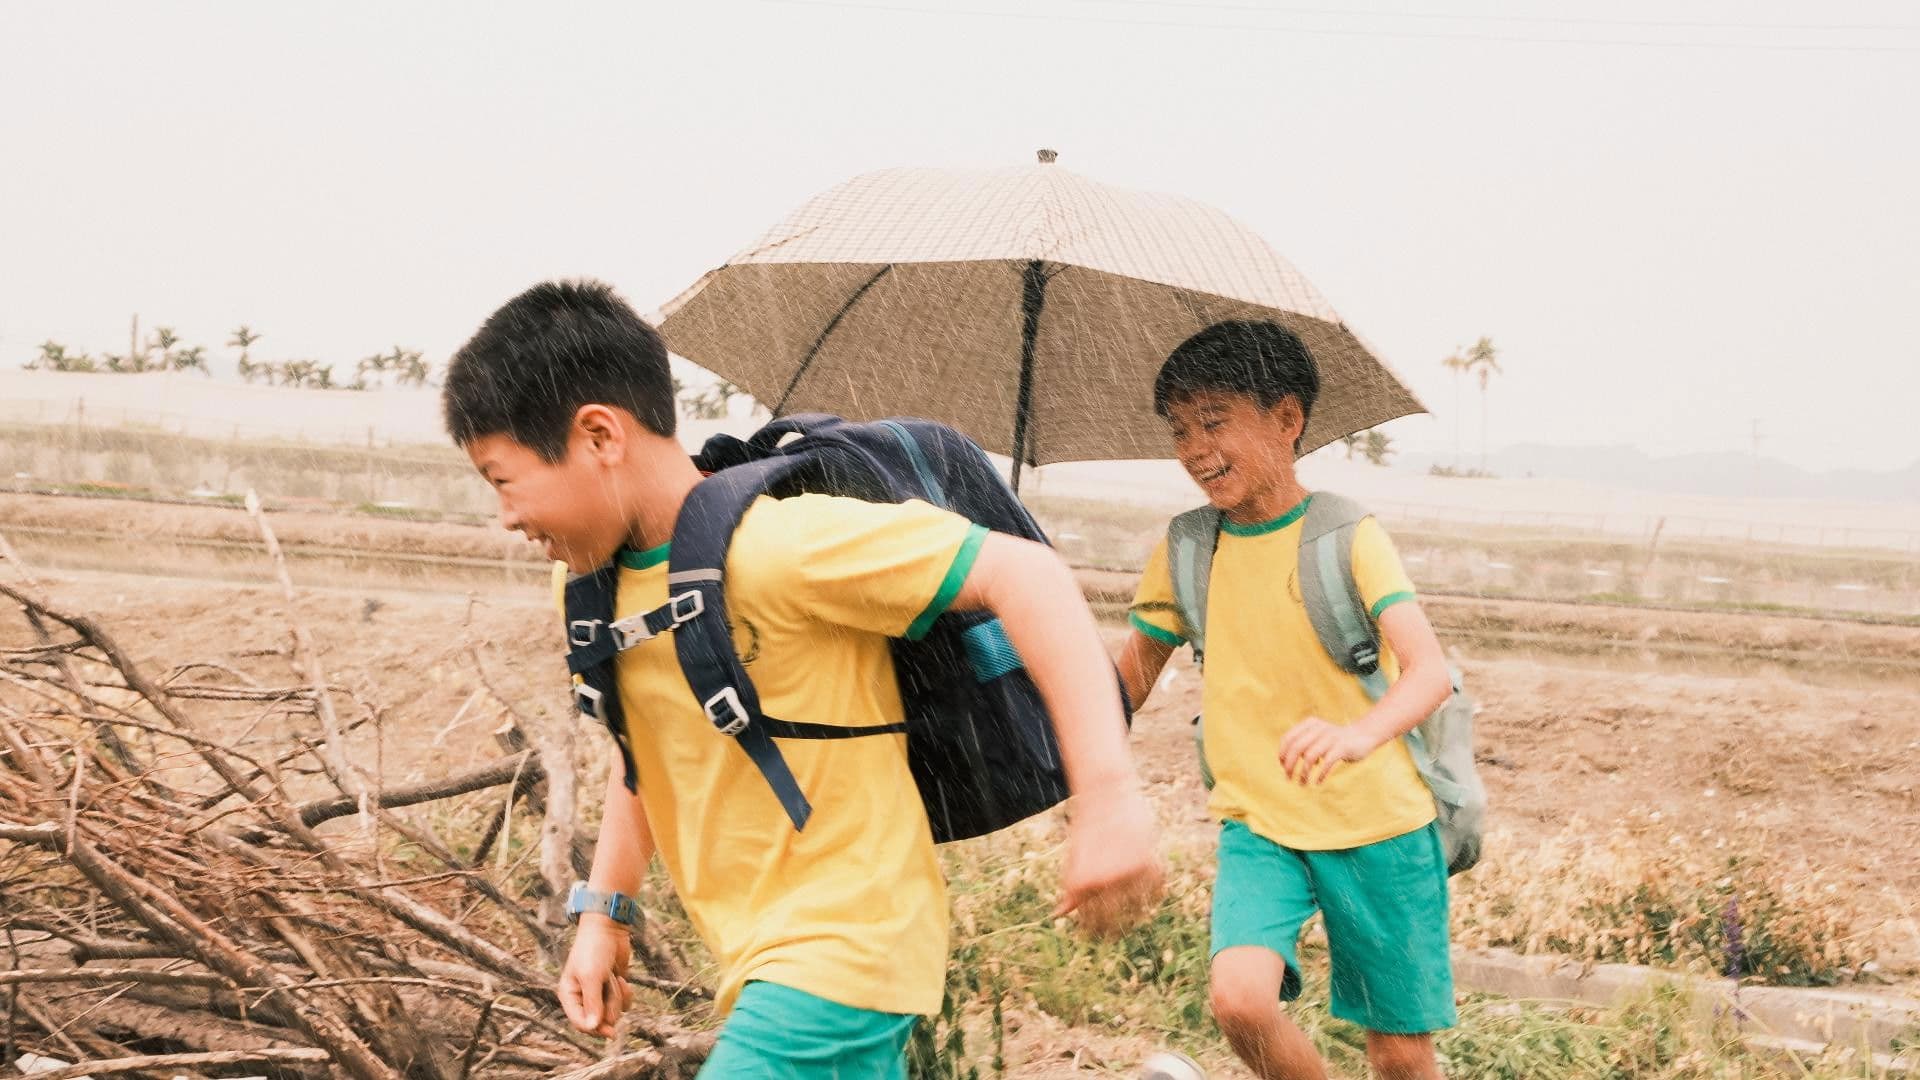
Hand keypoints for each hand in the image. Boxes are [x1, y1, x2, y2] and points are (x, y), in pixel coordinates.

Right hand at [557, 918, 632, 1036]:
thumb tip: (593, 1028)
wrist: (609, 929)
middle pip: (599, 1021)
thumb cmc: (594, 949)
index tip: (609, 1031)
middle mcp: (583, 998)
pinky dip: (626, 993)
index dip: (594, 1029)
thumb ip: (592, 1003)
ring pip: (614, 1013)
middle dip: (609, 1005)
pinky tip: (622, 978)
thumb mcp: (591, 976)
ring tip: (613, 977)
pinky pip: (624, 1004)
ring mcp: (600, 994)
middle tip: (610, 985)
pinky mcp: (614, 989)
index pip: (579, 1023)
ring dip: (617, 996)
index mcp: (569, 995)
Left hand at [1055, 785, 1165, 936]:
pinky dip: (1154, 896)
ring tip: (1132, 918)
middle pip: (1113, 919)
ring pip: (1137, 908)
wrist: (1106, 793)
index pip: (1089, 919)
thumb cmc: (1086, 827)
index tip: (1093, 934)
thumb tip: (1058, 914)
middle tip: (1113, 934)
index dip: (1091, 930)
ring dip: (1135, 916)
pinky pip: (1156, 888)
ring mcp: (1130, 871)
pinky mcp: (1150, 860)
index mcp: (1083, 880)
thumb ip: (1069, 888)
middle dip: (1111, 931)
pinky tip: (1149, 899)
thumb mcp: (1072, 857)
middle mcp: (1106, 879)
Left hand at [1277, 718, 1380, 785]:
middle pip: (1296, 748)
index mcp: (1310, 724)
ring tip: (1302, 783)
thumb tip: (1285, 764)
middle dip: (1289, 765)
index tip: (1283, 766)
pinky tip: (1317, 782)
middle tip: (1288, 778)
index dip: (1282, 754)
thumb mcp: (1317, 737)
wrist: (1363, 735)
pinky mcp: (1343, 747)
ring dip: (1303, 773)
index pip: (1288, 738)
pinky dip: (1320, 774)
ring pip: (1310, 757)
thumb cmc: (1334, 741)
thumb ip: (1302, 745)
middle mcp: (1319, 728)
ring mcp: (1331, 737)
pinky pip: (1327, 763)